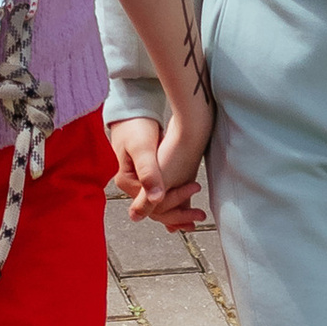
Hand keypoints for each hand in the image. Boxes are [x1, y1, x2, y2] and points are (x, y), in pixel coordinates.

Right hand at [108, 110, 210, 230]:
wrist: (136, 109)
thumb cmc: (138, 127)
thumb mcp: (143, 151)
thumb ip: (148, 175)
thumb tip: (153, 201)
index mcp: (127, 181)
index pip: (152, 205)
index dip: (173, 207)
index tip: (192, 206)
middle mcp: (132, 183)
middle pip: (156, 207)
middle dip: (178, 214)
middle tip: (199, 216)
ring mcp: (140, 179)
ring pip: (161, 201)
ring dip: (179, 208)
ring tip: (197, 214)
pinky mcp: (150, 174)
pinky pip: (163, 192)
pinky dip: (176, 198)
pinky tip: (188, 205)